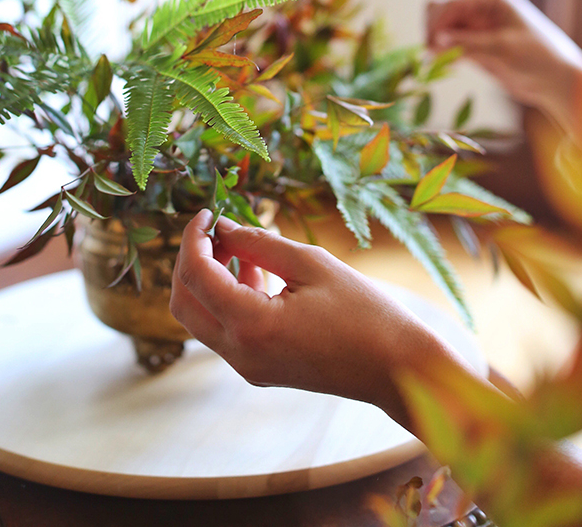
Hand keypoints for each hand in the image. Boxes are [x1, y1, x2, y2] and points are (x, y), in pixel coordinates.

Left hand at [170, 211, 478, 431]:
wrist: (397, 368)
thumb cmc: (364, 312)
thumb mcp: (311, 264)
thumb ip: (259, 243)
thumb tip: (222, 228)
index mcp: (251, 326)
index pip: (197, 275)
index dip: (194, 238)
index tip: (208, 212)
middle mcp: (240, 353)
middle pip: (183, 302)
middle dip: (190, 260)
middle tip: (214, 228)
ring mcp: (247, 367)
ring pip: (200, 318)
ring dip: (208, 279)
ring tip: (241, 246)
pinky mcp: (259, 369)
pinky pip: (224, 331)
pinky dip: (226, 298)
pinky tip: (256, 274)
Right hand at [425, 0, 581, 132]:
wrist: (556, 80)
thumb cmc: (538, 57)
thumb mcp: (502, 49)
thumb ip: (467, 44)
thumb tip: (433, 43)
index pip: (449, 3)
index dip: (436, 24)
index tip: (432, 48)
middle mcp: (479, 6)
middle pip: (439, 11)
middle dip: (433, 32)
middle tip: (433, 57)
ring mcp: (475, 25)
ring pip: (440, 28)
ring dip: (435, 44)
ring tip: (438, 64)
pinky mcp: (474, 44)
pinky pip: (448, 44)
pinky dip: (442, 54)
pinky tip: (446, 65)